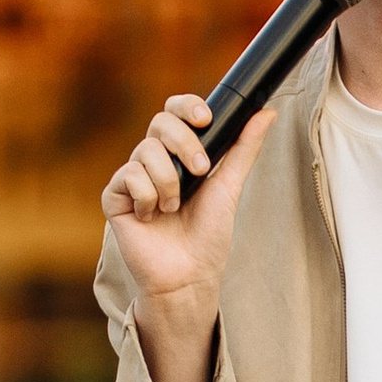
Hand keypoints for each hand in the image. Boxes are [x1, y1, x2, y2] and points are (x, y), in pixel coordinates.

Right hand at [100, 95, 272, 381]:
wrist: (189, 275)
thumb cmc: (208, 236)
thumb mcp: (230, 186)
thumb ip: (244, 148)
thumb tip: (267, 112)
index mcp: (179, 154)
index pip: (174, 111)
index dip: (186, 106)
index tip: (205, 119)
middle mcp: (153, 160)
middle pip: (160, 122)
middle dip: (184, 143)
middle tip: (201, 172)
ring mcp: (132, 178)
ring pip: (146, 151)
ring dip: (170, 183)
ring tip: (175, 209)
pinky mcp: (114, 197)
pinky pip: (129, 176)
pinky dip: (149, 197)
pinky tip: (152, 218)